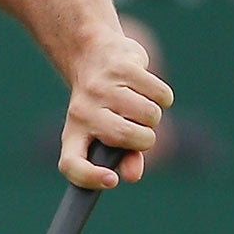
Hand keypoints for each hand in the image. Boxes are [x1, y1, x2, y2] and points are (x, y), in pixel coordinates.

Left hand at [58, 30, 170, 188]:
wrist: (92, 53)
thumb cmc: (105, 104)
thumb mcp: (108, 131)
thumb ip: (124, 157)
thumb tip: (133, 175)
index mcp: (73, 133)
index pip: (72, 164)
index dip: (89, 177)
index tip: (112, 180)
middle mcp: (81, 111)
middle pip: (126, 137)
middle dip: (145, 138)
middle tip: (140, 128)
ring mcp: (101, 87)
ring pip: (149, 116)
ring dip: (154, 115)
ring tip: (139, 103)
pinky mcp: (122, 67)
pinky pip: (160, 94)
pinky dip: (162, 96)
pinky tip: (146, 87)